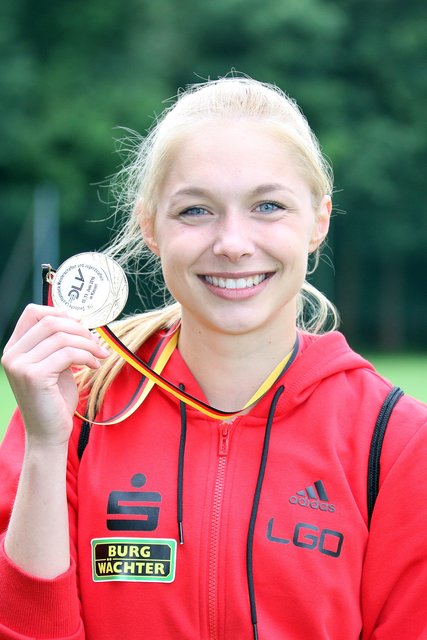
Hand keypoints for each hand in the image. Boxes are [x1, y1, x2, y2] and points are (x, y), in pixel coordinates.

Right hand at [1, 304, 108, 446]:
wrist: (48, 433)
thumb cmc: (54, 399)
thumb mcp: (54, 364)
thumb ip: (57, 343)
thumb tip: (76, 319)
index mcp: (14, 348)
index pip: (32, 312)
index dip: (60, 313)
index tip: (80, 325)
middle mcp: (12, 354)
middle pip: (50, 321)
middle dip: (80, 329)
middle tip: (96, 343)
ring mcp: (20, 365)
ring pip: (62, 337)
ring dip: (88, 344)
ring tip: (99, 357)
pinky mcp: (35, 376)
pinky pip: (68, 353)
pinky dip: (87, 356)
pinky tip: (94, 366)